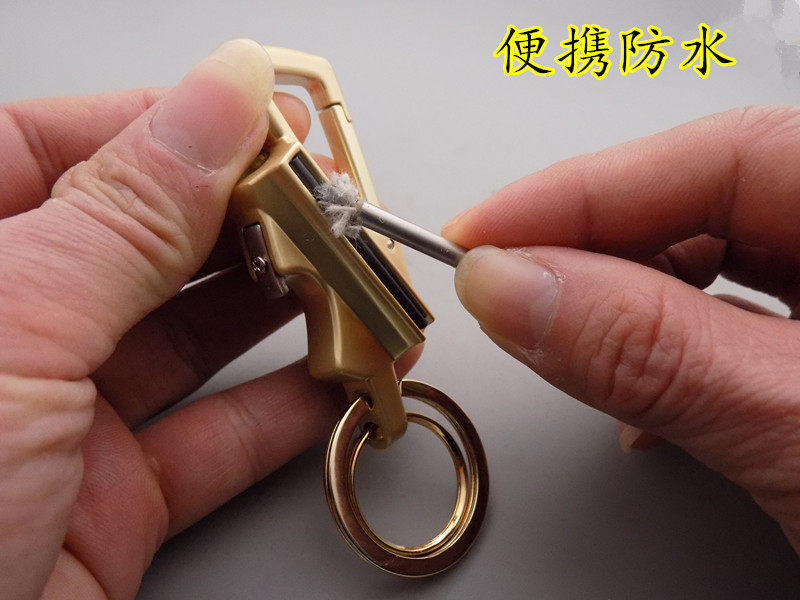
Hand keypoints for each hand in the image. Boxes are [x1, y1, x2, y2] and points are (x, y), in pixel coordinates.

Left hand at [0, 39, 383, 599]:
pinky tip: (336, 378)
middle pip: (137, 242)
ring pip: (186, 340)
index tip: (263, 113)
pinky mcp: (108, 507)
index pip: (50, 146)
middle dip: (241, 219)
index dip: (162, 121)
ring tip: (350, 280)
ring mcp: (53, 425)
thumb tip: (220, 98)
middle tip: (327, 203)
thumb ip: (125, 214)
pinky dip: (282, 412)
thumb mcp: (10, 330)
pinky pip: (210, 442)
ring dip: (279, 311)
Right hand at [444, 105, 799, 553]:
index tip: (486, 235)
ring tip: (560, 336)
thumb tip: (516, 288)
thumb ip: (653, 354)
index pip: (732, 155)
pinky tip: (635, 392)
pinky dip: (667, 349)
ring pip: (723, 258)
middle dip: (595, 241)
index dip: (586, 188)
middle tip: (507, 283)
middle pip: (720, 198)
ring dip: (625, 299)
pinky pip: (737, 320)